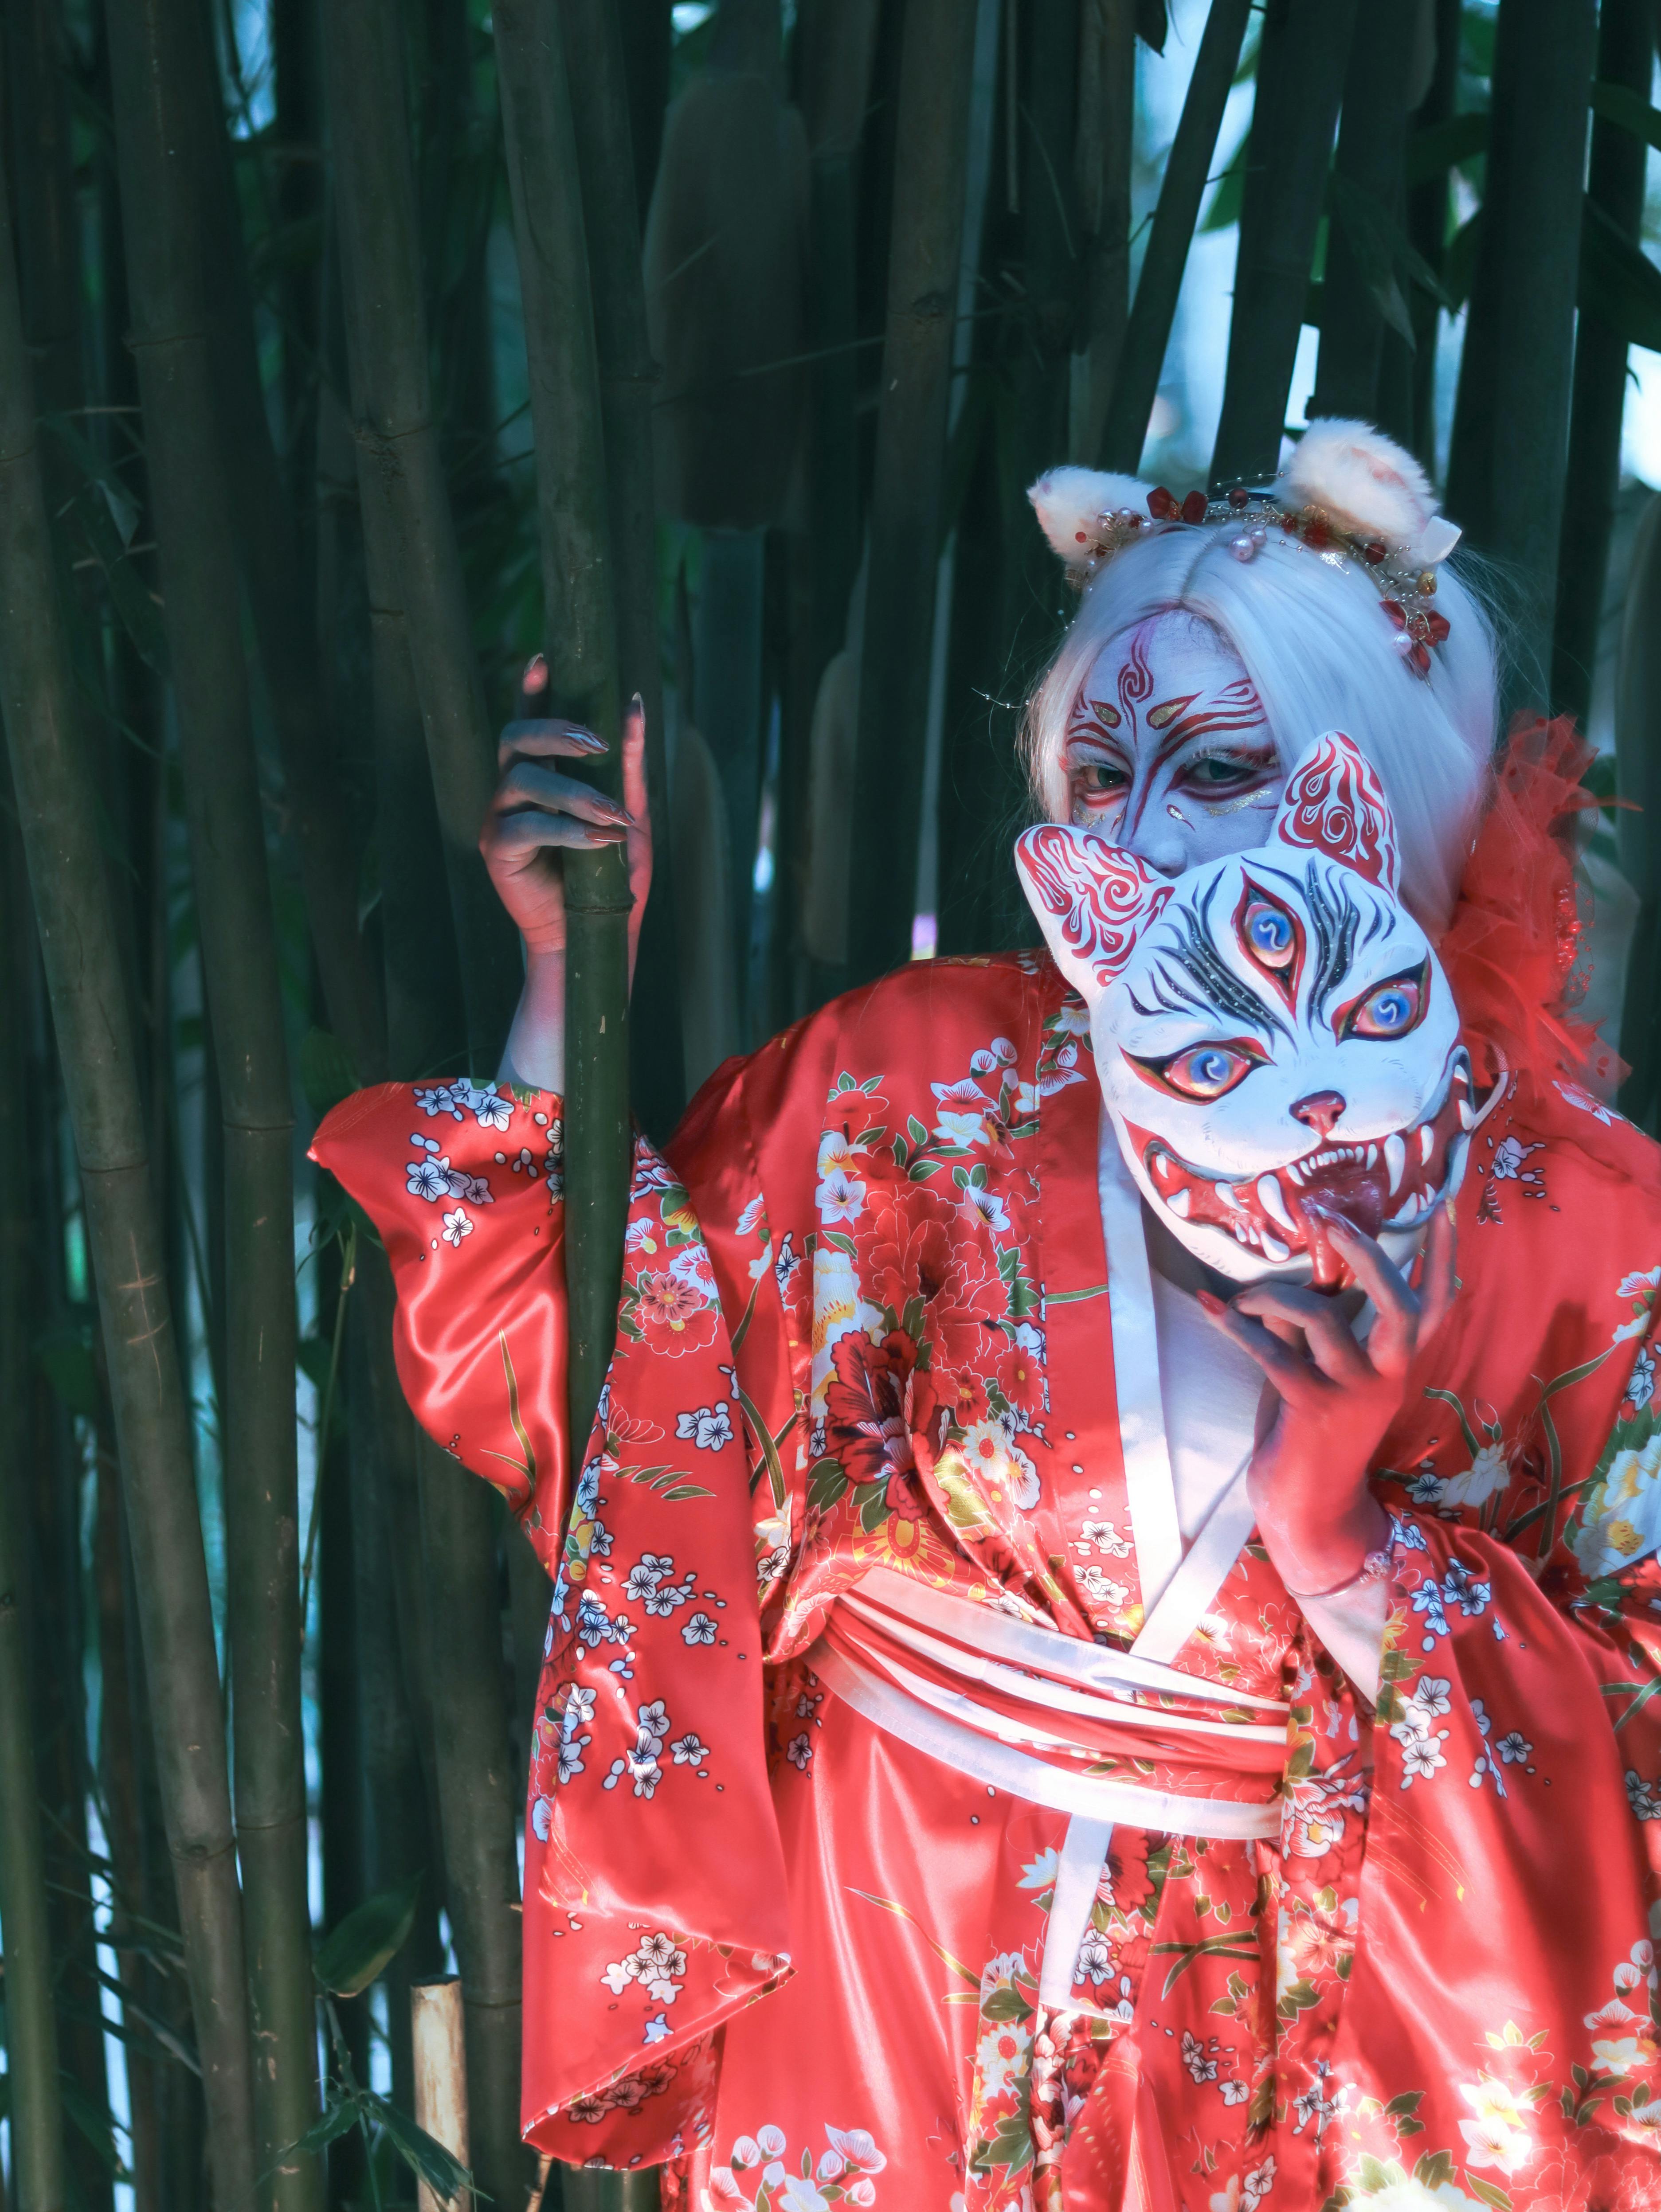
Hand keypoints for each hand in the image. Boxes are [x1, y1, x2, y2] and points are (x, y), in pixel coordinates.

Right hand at [479, 696, 652, 965]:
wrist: (595, 938)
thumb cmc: (612, 878)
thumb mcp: (631, 815)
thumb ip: (629, 764)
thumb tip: (634, 703)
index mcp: (542, 775)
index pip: (530, 723)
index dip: (530, 691)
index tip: (542, 660)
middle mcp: (513, 790)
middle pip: (514, 737)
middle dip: (555, 732)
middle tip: (598, 745)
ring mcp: (499, 818)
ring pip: (523, 779)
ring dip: (575, 793)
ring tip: (615, 817)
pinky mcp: (496, 851)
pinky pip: (525, 826)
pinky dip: (567, 831)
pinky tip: (601, 842)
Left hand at [1198, 1205, 1457, 1597]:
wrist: (1308, 1510)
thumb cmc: (1313, 1433)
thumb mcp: (1326, 1374)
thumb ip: (1322, 1328)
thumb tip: (1299, 1277)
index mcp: (1399, 1366)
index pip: (1435, 1306)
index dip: (1443, 1257)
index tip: (1445, 1206)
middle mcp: (1388, 1378)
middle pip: (1397, 1305)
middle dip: (1365, 1255)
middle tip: (1330, 1221)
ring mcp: (1352, 1395)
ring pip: (1318, 1315)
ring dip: (1270, 1294)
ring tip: (1240, 1298)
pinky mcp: (1310, 1410)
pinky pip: (1270, 1350)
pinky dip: (1235, 1324)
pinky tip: (1211, 1307)